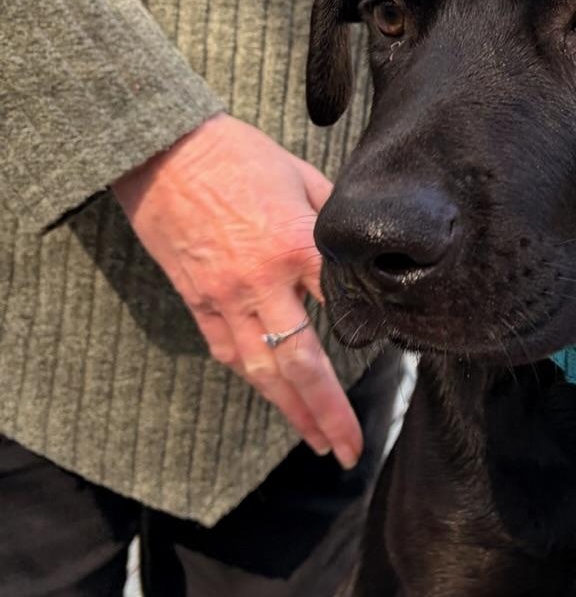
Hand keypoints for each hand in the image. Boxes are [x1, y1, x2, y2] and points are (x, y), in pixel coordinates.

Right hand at [113, 114, 363, 466]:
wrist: (160, 148)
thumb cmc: (237, 154)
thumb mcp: (302, 177)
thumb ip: (334, 221)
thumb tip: (366, 250)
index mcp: (296, 246)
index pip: (342, 309)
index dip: (368, 341)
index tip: (394, 367)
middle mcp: (260, 282)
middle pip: (302, 364)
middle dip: (328, 413)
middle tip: (351, 449)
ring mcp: (225, 297)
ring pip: (262, 371)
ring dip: (293, 412)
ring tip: (320, 443)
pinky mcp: (197, 301)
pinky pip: (229, 352)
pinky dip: (256, 379)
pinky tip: (276, 399)